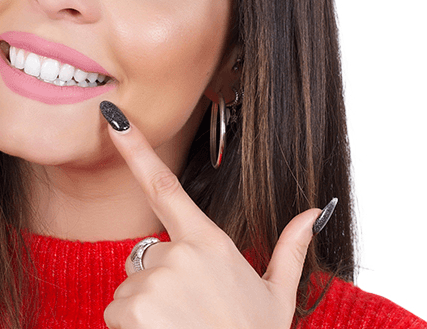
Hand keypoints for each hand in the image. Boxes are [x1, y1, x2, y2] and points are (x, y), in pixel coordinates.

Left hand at [101, 102, 325, 328]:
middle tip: (190, 314)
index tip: (111, 118)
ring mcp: (153, 281)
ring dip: (145, 309)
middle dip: (159, 282)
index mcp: (210, 244)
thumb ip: (289, 250)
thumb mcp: (276, 297)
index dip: (134, 148)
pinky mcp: (132, 309)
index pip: (164, 186)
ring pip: (131, 288)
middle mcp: (179, 256)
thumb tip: (315, 211)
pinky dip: (130, 328)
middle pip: (147, 256)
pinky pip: (116, 312)